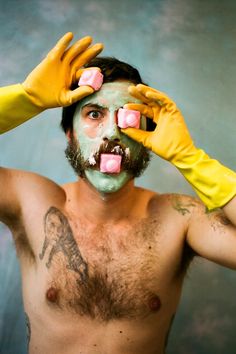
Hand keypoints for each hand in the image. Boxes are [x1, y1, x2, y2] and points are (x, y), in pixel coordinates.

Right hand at [22, 32, 102, 108]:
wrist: (35, 97)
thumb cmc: (52, 100)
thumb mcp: (67, 98)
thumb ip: (79, 93)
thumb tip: (92, 89)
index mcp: (74, 78)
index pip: (85, 72)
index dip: (92, 70)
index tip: (99, 70)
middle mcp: (68, 69)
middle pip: (82, 58)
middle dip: (91, 52)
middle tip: (101, 46)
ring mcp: (60, 63)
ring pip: (72, 52)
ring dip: (80, 45)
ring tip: (89, 39)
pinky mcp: (51, 59)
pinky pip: (59, 49)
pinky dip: (64, 42)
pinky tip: (70, 35)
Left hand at [122, 84, 235, 209]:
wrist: (178, 155)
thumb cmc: (166, 149)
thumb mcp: (147, 140)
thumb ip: (136, 134)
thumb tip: (123, 128)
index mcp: (158, 119)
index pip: (145, 109)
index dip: (136, 107)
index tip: (125, 107)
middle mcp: (164, 114)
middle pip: (150, 101)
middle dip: (140, 94)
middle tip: (129, 88)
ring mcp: (170, 112)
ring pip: (158, 98)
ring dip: (148, 91)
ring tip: (138, 87)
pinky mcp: (175, 112)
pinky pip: (166, 101)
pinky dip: (157, 96)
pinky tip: (148, 94)